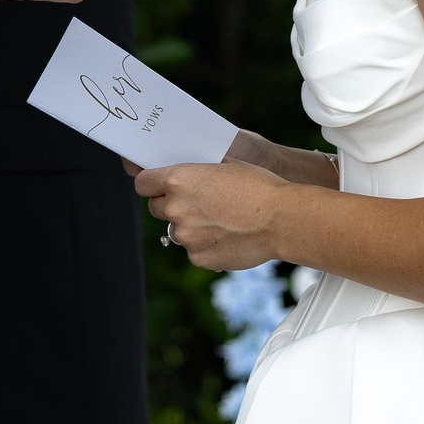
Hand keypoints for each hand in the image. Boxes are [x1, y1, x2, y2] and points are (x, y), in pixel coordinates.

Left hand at [136, 158, 288, 270]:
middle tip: (195, 203)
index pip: (142, 183)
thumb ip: (199, 170)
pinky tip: (228, 236)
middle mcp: (175, 209)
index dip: (150, 183)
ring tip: (219, 221)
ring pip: (176, 231)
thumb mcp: (226, 165)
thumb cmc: (258, 186)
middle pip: (156, 208)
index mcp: (178, 180)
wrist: (281, 220)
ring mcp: (185, 237)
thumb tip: (189, 172)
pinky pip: (194, 250)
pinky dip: (205, 244)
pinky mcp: (198, 258)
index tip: (157, 185)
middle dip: (170, 205)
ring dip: (189, 226)